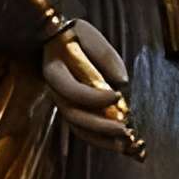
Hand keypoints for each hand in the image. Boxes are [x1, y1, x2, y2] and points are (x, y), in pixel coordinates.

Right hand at [42, 18, 131, 146]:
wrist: (55, 41)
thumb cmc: (74, 36)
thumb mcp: (88, 35)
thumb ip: (105, 56)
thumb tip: (123, 82)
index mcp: (54, 71)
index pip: (70, 89)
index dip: (92, 96)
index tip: (117, 94)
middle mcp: (55, 92)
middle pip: (73, 115)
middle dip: (100, 125)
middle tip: (123, 128)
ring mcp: (63, 104)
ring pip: (78, 129)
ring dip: (102, 138)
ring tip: (124, 142)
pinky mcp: (73, 112)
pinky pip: (84, 132)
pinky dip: (101, 140)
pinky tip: (120, 144)